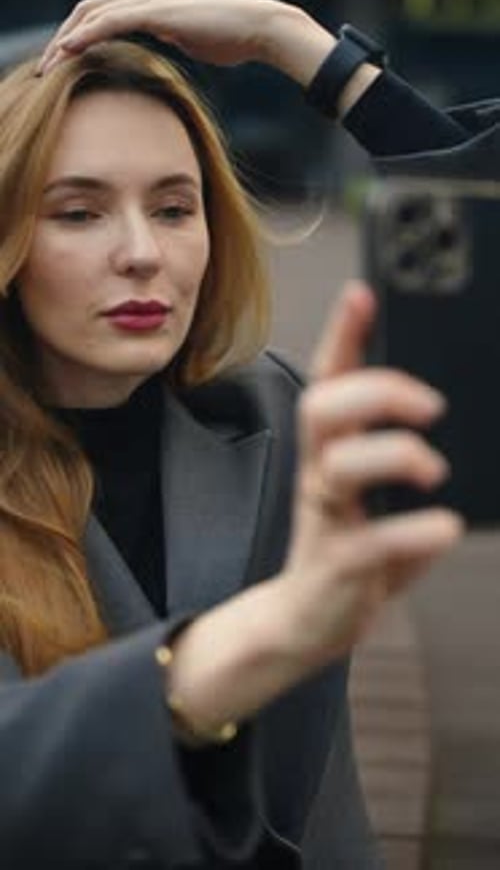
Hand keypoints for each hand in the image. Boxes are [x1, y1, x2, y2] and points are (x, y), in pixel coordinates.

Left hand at [37, 0, 333, 85]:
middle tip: (46, 67)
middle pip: (88, 10)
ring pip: (93, 14)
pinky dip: (86, 35)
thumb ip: (171, 31)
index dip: (79, 36)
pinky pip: (110, 20)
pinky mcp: (156, 9)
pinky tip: (69, 51)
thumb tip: (164, 36)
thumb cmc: (232, 36)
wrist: (258, 28)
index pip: (102, 13)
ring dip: (66, 39)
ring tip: (49, 65)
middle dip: (63, 38)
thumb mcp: (192, 34)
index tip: (64, 62)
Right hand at [278, 280, 462, 667]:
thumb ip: (404, 462)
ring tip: (434, 472)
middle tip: (430, 408)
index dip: (342, 336)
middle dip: (376, 391)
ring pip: (340, 467)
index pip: (328, 381)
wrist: (306, 622)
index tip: (362, 293)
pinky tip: (445, 528)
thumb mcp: (375, 496)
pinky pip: (371, 541)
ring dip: (396, 456)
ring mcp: (323, 518)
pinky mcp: (335, 564)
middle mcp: (319, 475)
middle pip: (322, 408)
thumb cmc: (350, 550)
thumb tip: (463, 436)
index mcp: (330, 451)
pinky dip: (415, 531)